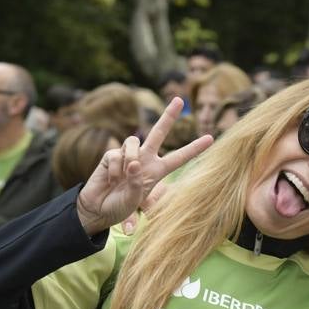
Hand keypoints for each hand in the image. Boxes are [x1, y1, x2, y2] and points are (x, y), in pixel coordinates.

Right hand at [76, 97, 213, 235]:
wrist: (97, 209)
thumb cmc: (119, 207)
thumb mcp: (134, 201)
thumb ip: (137, 183)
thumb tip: (134, 163)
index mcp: (157, 171)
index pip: (179, 158)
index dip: (194, 149)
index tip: (211, 138)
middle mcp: (144, 159)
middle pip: (158, 132)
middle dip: (169, 116)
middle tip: (180, 100)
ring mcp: (128, 155)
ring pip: (134, 141)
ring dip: (130, 157)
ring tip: (124, 177)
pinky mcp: (112, 155)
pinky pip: (116, 155)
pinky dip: (115, 170)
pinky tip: (111, 180)